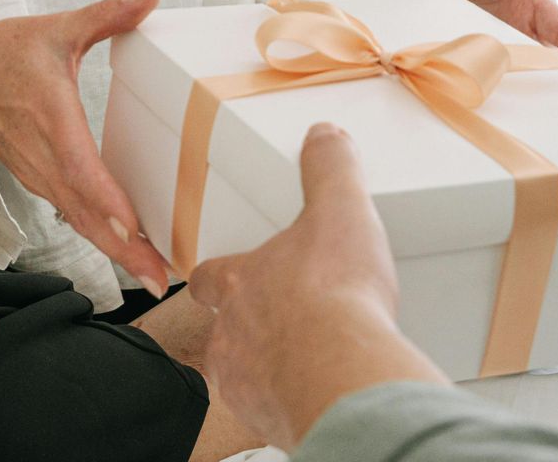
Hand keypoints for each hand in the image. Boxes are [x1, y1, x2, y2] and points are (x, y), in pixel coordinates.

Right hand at [0, 0, 174, 295]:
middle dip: (121, 245)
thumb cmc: (3, 54)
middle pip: (82, 208)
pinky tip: (134, 256)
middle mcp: (43, 153)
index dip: (102, 195)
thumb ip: (105, 15)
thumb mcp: (53, 29)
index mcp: (48, 112)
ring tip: (157, 275)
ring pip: (79, 219)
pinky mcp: (43, 184)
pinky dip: (103, 239)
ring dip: (116, 250)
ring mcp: (40, 174)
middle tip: (160, 276)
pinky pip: (75, 217)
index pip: (75, 162)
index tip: (131, 224)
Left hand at [188, 123, 443, 449]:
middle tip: (287, 321)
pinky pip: (272, 411)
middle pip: (228, 329)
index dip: (224, 275)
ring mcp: (247, 381)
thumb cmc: (335, 295)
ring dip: (269, 366)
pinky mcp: (271, 420)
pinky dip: (290, 403)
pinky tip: (318, 393)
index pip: (213, 277)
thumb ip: (330, 170)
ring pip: (245, 373)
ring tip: (306, 360)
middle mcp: (233, 333)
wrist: (345, 375)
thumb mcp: (340, 211)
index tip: (234, 274)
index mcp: (242, 282)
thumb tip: (324, 137)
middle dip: (251, 326)